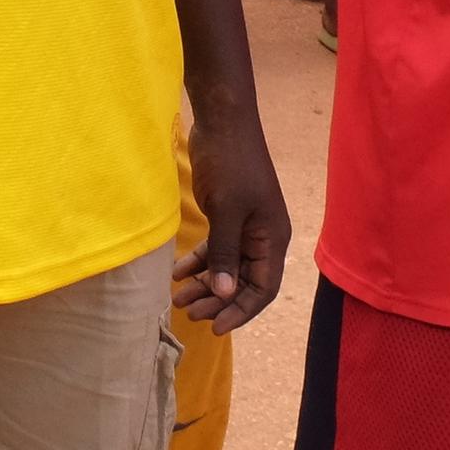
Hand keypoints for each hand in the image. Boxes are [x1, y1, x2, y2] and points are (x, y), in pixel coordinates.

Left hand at [170, 102, 290, 334]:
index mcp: (273, 238)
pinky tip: (176, 271)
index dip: (241, 311)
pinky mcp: (227, 216)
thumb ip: (224, 254)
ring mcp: (244, 227)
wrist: (222, 122)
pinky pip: (214, 248)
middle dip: (217, 300)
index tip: (215, 328)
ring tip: (178, 298)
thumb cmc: (230, 164)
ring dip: (203, 283)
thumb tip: (223, 294)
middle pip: (243, 282)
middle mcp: (263, 237)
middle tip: (188, 313)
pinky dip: (197, 261)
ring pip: (225, 267)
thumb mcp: (227, 211)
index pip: (263, 289)